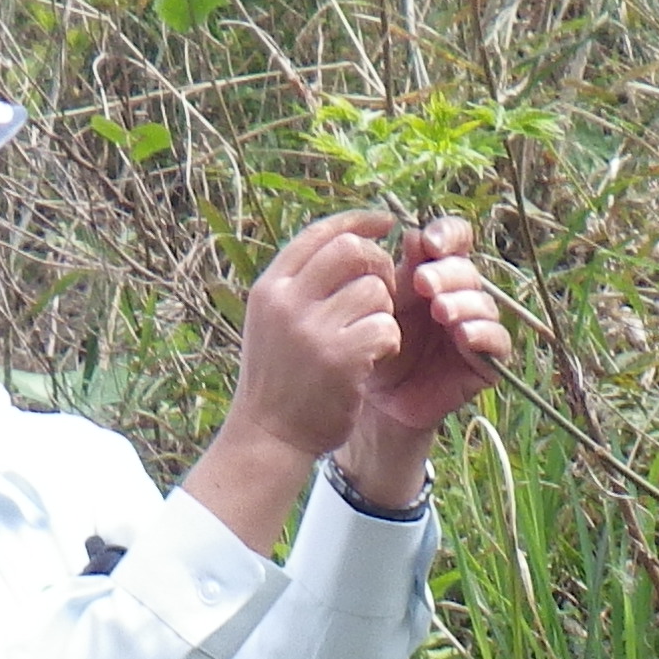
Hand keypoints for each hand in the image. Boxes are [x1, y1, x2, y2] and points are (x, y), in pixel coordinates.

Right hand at [229, 208, 407, 459]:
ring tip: (370, 337)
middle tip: (384, 289)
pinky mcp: (338, 359)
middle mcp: (286, 302)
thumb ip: (302, 284)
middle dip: (379, 264)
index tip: (385, 222)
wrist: (269, 438)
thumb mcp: (273, 321)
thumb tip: (350, 241)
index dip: (358, 221)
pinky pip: (385, 327)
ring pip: (375, 290)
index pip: (320, 233)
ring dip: (385, 312)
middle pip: (351, 250)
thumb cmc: (280, 378)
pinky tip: (375, 359)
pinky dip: (389, 341)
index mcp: (270, 287)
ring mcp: (310, 330)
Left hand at [361, 217, 508, 433]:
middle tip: (423, 284)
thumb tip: (414, 235)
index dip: (449, 235)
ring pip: (485, 304)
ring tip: (440, 311)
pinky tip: (462, 334)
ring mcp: (476, 327)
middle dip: (447, 274)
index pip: (457, 240)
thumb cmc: (377, 346)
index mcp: (436, 273)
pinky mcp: (486, 361)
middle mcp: (461, 296)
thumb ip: (398, 273)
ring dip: (464, 302)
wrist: (377, 401)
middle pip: (468, 271)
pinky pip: (498, 341)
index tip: (429, 244)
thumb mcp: (382, 306)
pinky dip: (483, 333)